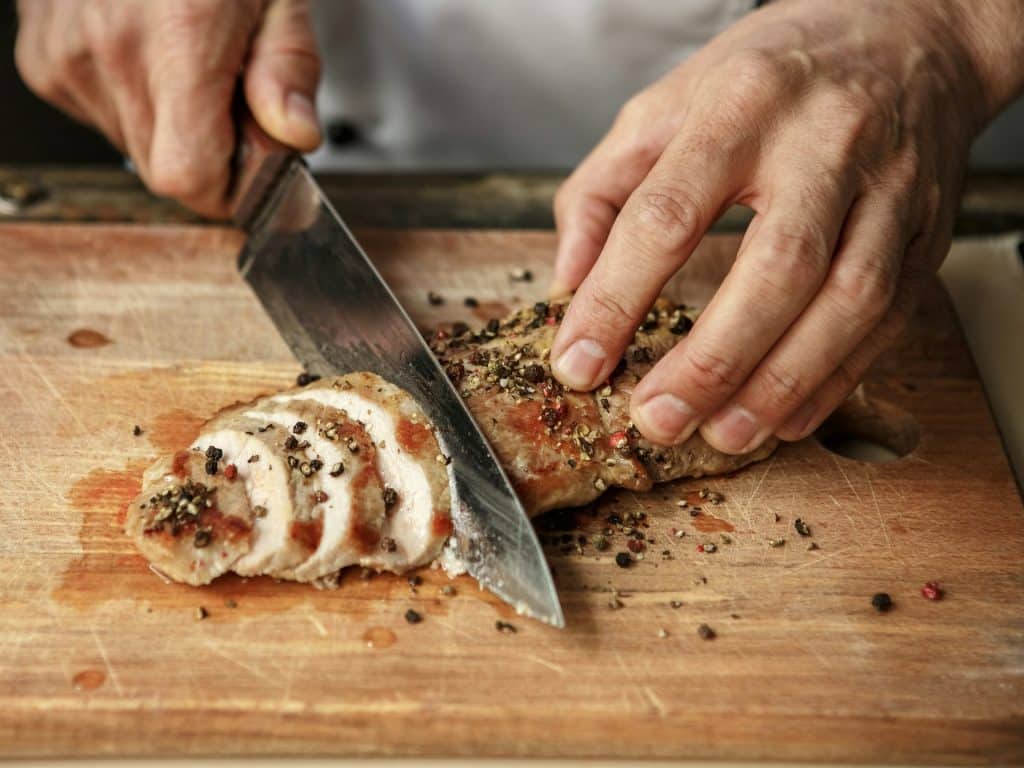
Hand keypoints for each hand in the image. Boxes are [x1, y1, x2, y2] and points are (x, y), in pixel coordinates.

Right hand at [15, 0, 321, 216]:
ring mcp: (68, 55)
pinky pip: (101, 116)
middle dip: (210, 154)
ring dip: (171, 127)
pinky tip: (149, 53)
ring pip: (133, 146)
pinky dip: (133, 101)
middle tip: (231, 99)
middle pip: (164, 169)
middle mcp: (113, 49)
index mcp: (179, 36)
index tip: (255, 168)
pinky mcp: (43, 58)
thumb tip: (296, 136)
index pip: (188, 174)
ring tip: (189, 62)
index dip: (229, 188)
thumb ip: (289, 70)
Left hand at [549, 0, 1023, 452]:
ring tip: (722, 435)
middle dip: (711, 360)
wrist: (909, 33)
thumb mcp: (667, 104)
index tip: (579, 362)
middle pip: (774, 267)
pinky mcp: (926, 231)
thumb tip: (568, 282)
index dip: (617, 298)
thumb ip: (604, 189)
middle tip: (657, 418)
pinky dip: (837, 378)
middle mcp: (824, 144)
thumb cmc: (771, 73)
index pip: (667, 213)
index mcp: (740, 105)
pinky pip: (889, 317)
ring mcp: (888, 189)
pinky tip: (786, 418)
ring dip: (780, 382)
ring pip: (847, 301)